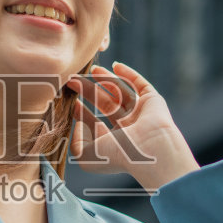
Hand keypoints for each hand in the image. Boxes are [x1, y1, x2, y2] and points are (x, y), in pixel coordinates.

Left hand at [64, 61, 199, 190]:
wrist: (148, 150)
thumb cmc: (116, 156)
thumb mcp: (86, 156)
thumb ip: (76, 142)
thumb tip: (78, 125)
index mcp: (113, 142)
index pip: (95, 123)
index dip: (82, 112)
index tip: (70, 101)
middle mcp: (127, 128)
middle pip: (105, 104)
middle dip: (89, 91)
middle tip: (74, 80)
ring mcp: (140, 113)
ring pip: (121, 92)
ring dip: (107, 80)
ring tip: (92, 69)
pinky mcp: (152, 101)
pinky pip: (140, 84)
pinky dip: (129, 74)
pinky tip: (116, 65)